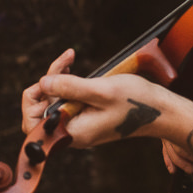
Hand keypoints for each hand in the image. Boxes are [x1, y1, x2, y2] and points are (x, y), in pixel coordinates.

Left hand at [26, 56, 186, 149]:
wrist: (160, 111)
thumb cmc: (136, 102)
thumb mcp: (101, 90)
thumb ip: (70, 87)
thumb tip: (43, 83)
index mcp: (74, 133)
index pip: (33, 126)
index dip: (32, 103)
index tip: (46, 82)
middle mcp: (73, 133)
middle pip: (42, 110)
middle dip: (46, 84)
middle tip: (63, 63)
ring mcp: (80, 125)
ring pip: (55, 102)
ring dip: (58, 79)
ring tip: (69, 59)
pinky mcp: (87, 117)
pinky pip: (68, 101)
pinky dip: (68, 83)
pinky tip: (73, 67)